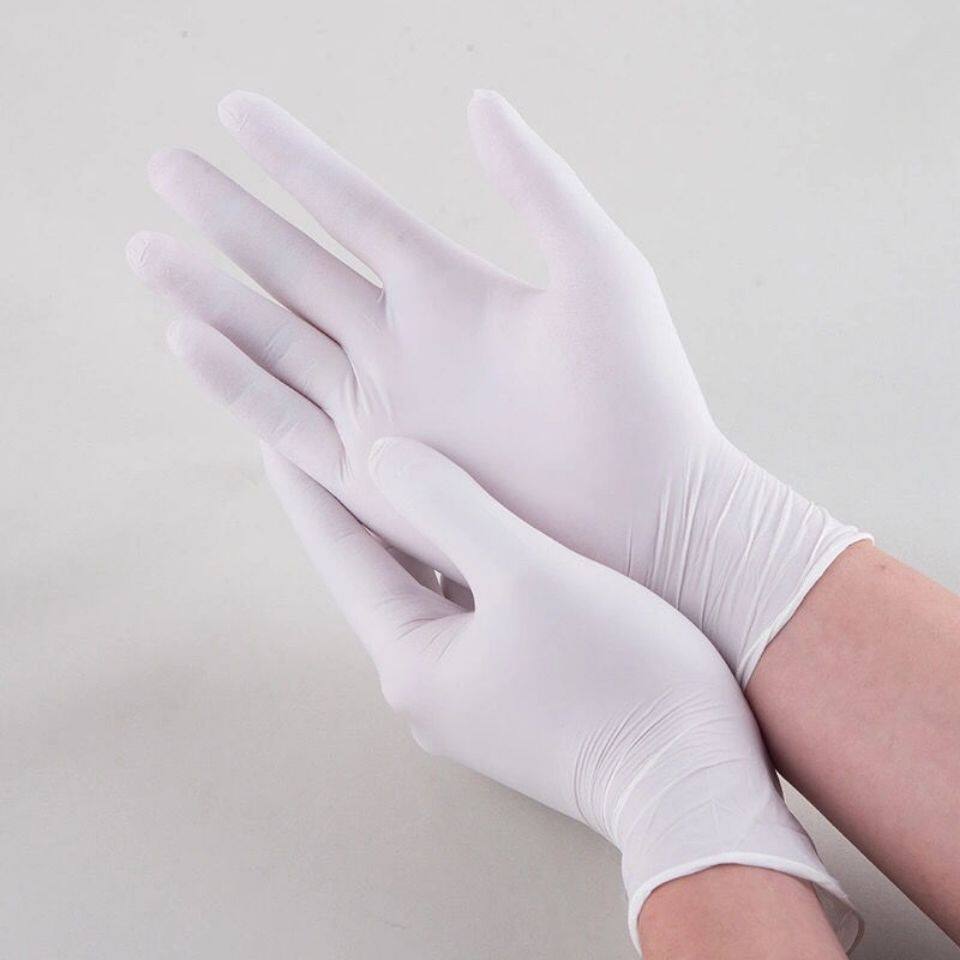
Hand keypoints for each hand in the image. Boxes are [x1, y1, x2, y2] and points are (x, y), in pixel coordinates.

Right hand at [128, 90, 866, 682]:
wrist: (648, 513)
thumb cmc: (641, 396)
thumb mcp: (599, 271)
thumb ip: (538, 186)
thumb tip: (478, 98)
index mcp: (450, 289)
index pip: (352, 207)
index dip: (294, 158)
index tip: (235, 107)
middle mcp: (404, 345)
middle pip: (296, 270)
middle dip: (229, 220)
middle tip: (163, 165)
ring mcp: (383, 410)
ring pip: (275, 344)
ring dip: (211, 300)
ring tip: (149, 253)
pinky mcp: (372, 478)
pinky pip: (287, 423)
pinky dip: (234, 384)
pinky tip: (185, 340)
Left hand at [261, 436, 860, 952]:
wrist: (694, 785)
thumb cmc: (619, 677)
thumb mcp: (530, 575)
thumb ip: (451, 508)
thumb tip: (382, 458)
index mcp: (413, 661)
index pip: (341, 556)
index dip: (309, 489)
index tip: (273, 433)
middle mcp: (430, 684)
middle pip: (379, 574)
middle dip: (359, 506)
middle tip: (335, 437)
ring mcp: (473, 695)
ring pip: (430, 590)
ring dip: (416, 531)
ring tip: (405, 466)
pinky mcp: (516, 694)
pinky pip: (471, 609)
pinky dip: (464, 561)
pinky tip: (483, 524)